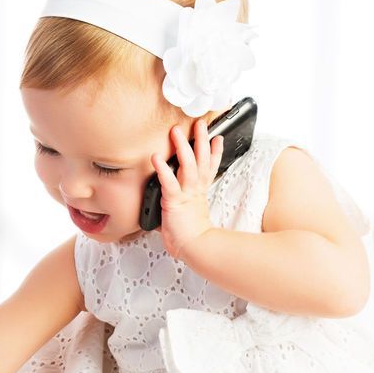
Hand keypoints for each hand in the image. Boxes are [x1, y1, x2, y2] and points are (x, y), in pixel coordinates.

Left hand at [150, 118, 222, 261]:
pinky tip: (156, 157)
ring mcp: (187, 194)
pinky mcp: (175, 200)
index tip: (217, 138)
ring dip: (182, 147)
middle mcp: (195, 190)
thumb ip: (182, 207)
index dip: (214, 152)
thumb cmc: (191, 237)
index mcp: (200, 193)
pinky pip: (168, 181)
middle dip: (201, 140)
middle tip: (200, 123)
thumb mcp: (188, 216)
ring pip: (188, 165)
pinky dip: (162, 169)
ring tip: (176, 131)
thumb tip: (171, 209)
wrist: (195, 249)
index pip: (210, 168)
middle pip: (201, 160)